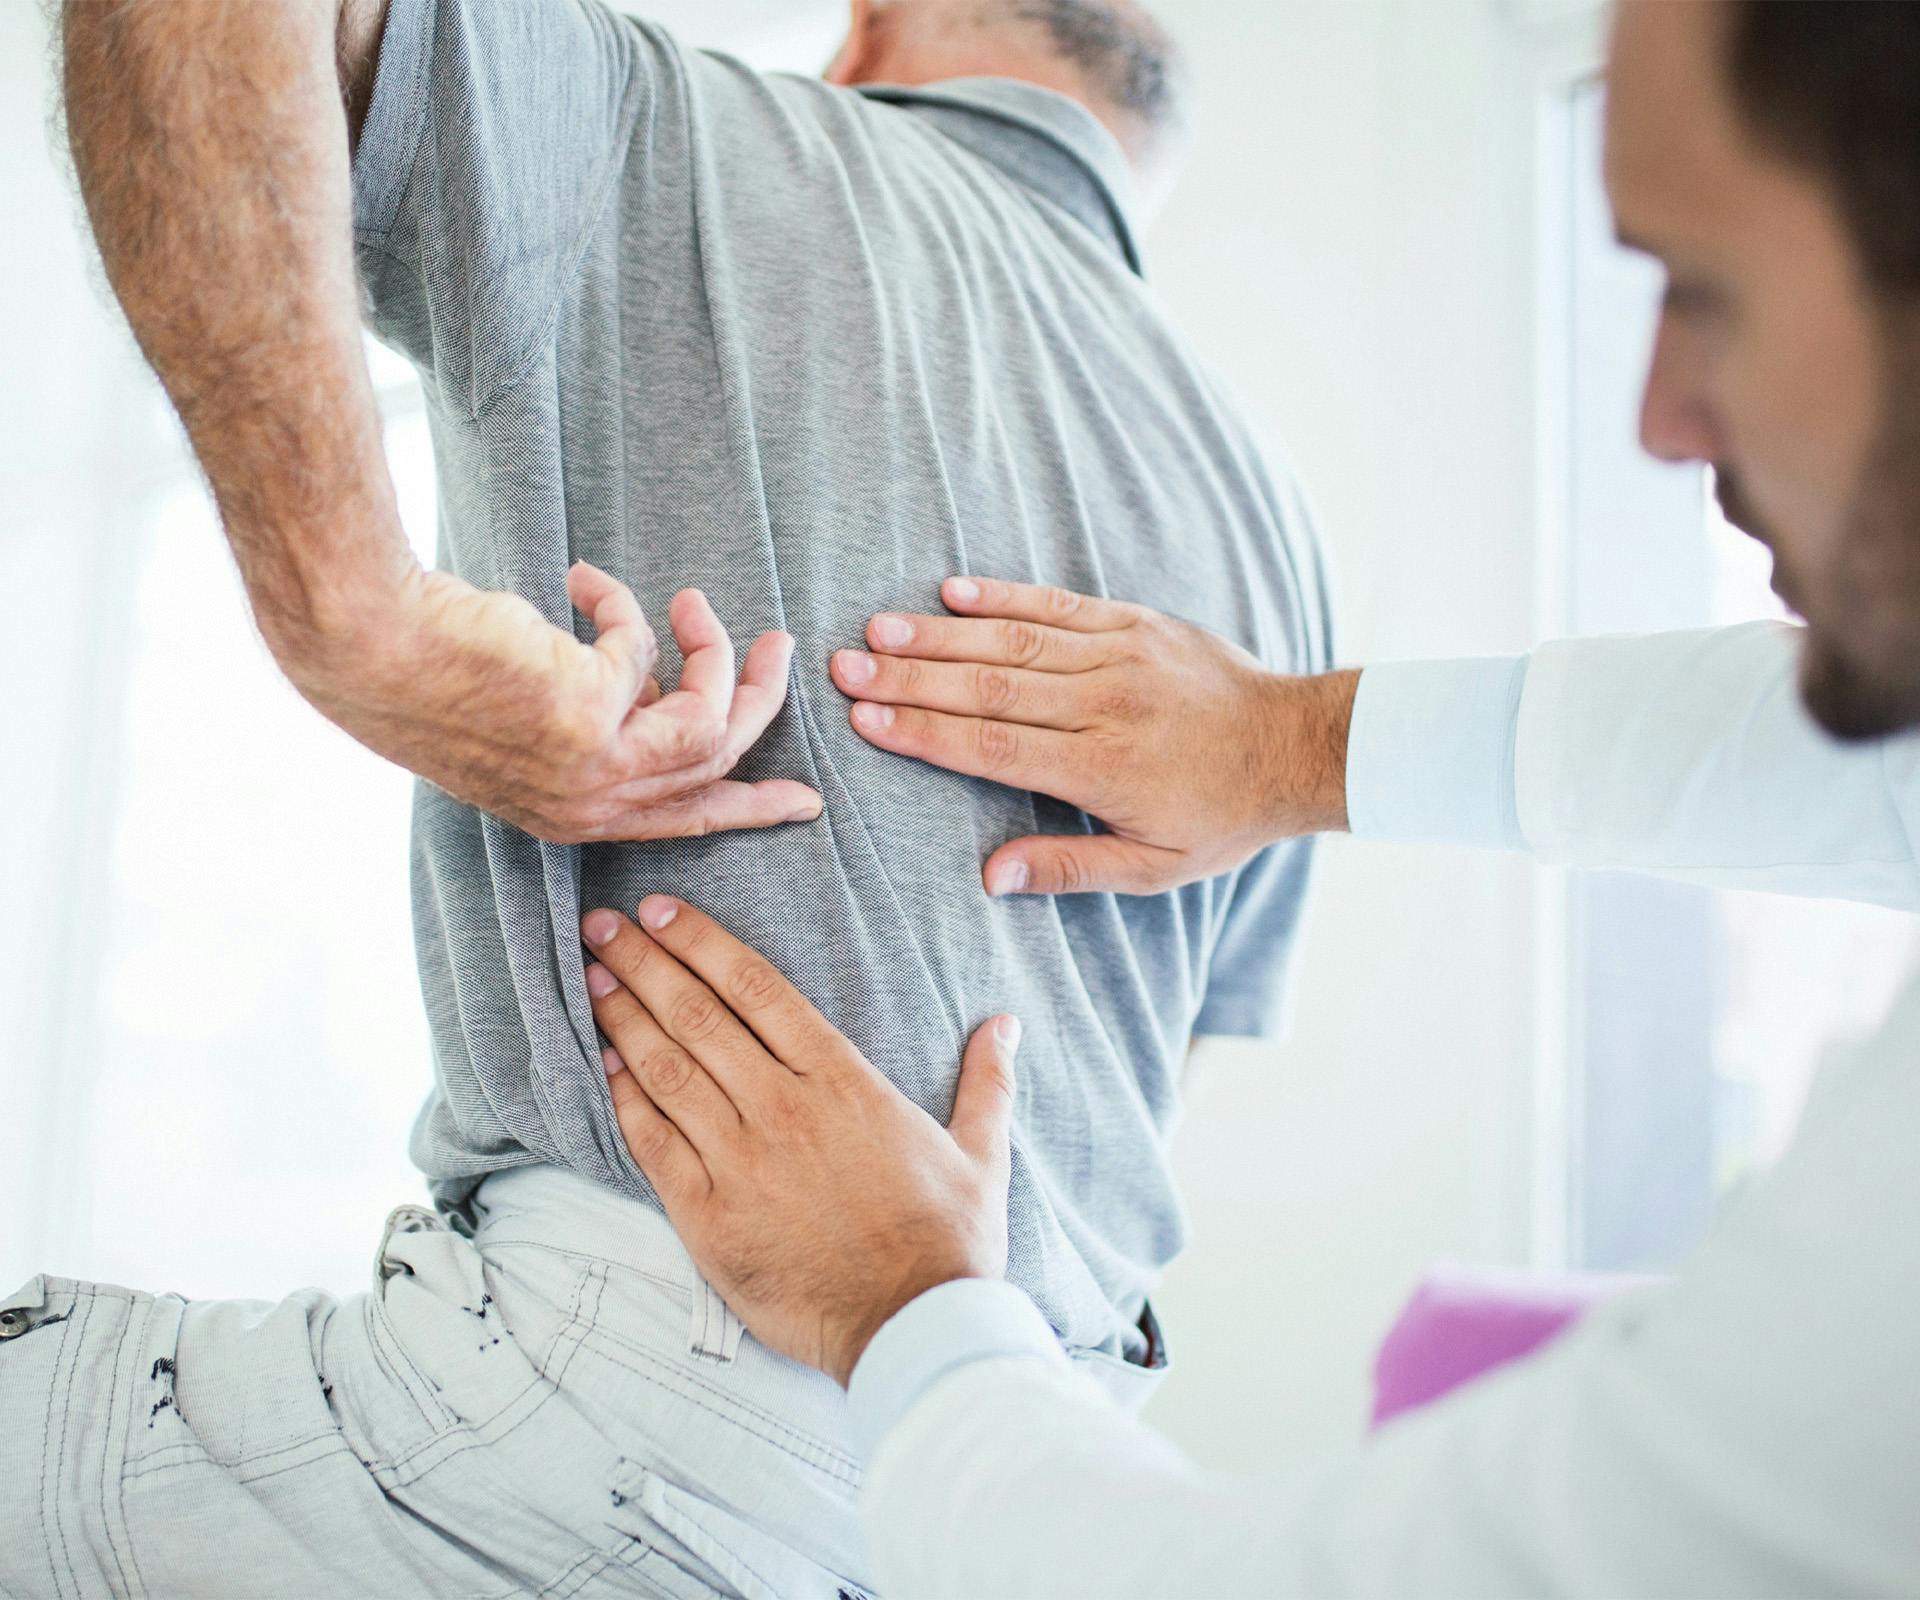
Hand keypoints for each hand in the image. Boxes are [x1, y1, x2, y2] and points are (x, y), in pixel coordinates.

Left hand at [292, 562, 821, 842]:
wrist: (372, 648)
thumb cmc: (435, 675)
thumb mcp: (533, 721)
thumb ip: (602, 721)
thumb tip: (656, 685)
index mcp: (575, 817)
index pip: (686, 822)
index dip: (750, 808)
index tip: (803, 801)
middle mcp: (591, 805)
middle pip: (717, 764)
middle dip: (761, 701)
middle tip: (780, 648)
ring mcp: (595, 766)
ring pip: (708, 718)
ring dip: (715, 650)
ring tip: (693, 601)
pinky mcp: (594, 712)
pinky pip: (645, 648)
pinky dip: (621, 606)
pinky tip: (580, 581)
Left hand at [580, 896, 1019, 1385]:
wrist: (912, 1327)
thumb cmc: (948, 1242)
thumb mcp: (981, 1152)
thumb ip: (986, 1081)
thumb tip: (1005, 1023)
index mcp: (842, 1081)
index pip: (757, 989)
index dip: (702, 942)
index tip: (661, 911)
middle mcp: (783, 1107)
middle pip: (698, 1016)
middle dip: (643, 963)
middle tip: (602, 925)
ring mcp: (740, 1160)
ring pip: (667, 1069)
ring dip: (623, 1018)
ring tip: (591, 977)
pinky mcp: (707, 1216)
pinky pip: (652, 1142)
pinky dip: (623, 1097)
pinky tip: (601, 1063)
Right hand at [827, 577, 1358, 894]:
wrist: (1297, 745)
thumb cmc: (1221, 816)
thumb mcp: (1153, 867)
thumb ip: (1068, 870)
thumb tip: (989, 877)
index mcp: (1102, 768)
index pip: (993, 747)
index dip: (925, 732)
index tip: (866, 720)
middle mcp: (1104, 703)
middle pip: (989, 686)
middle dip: (910, 677)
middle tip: (844, 668)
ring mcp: (1119, 655)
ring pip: (1013, 639)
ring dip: (939, 634)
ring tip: (877, 629)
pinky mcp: (1135, 623)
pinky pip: (1058, 603)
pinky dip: (1003, 595)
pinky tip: (951, 590)